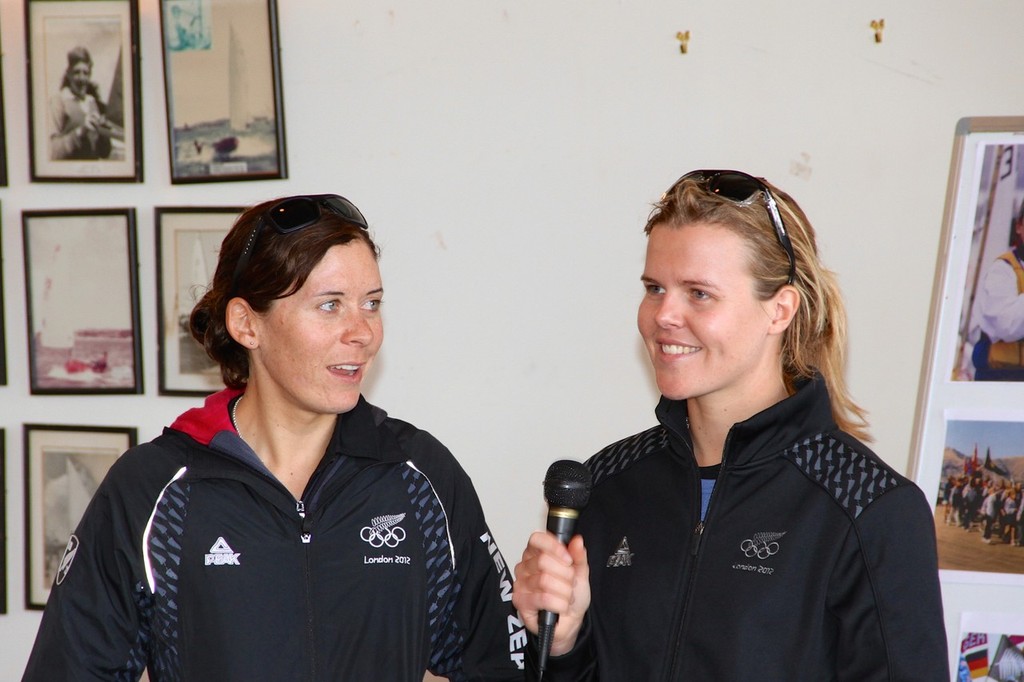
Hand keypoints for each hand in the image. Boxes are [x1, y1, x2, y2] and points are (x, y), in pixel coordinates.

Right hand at [512, 530, 589, 655]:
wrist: (570, 622)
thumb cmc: (571, 596)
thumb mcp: (580, 573)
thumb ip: (578, 556)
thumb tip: (576, 541)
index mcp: (537, 554)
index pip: (537, 539)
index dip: (554, 547)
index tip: (568, 559)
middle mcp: (525, 567)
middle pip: (543, 560)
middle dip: (565, 575)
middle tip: (569, 584)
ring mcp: (520, 584)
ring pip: (545, 581)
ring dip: (564, 592)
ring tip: (565, 597)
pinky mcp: (520, 602)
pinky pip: (543, 598)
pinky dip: (559, 604)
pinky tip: (560, 606)